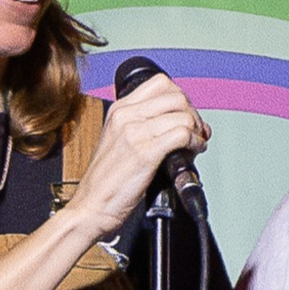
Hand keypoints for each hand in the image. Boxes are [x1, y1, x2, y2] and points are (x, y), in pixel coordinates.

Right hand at [69, 75, 209, 240]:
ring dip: (197, 129)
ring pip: (182, 114)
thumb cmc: (109, 180)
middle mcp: (126, 116)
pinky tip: (194, 152)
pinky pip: (182, 135)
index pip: (161, 83)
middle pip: (176, 96)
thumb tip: (181, 123)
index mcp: (120, 110)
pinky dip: (195, 142)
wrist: (91, 206)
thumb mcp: (121, 142)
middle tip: (196, 132)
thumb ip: (146, 127)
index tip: (187, 116)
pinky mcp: (145, 153)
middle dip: (194, 113)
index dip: (182, 98)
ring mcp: (134, 133)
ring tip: (196, 144)